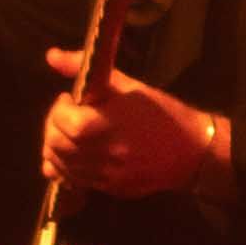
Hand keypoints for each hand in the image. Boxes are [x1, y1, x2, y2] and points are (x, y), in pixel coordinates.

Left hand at [39, 53, 228, 198]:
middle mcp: (101, 153)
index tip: (70, 99)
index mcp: (105, 124)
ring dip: (57, 148)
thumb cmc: (163, 113)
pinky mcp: (108, 189)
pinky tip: (76, 155)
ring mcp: (104, 175)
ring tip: (72, 134)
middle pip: (56, 144)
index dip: (59, 107)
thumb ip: (86, 70)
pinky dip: (66, 167)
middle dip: (54, 127)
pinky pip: (73, 181)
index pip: (62, 120)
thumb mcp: (129, 86)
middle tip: (68, 116)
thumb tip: (52, 55)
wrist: (193, 150)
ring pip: (60, 165)